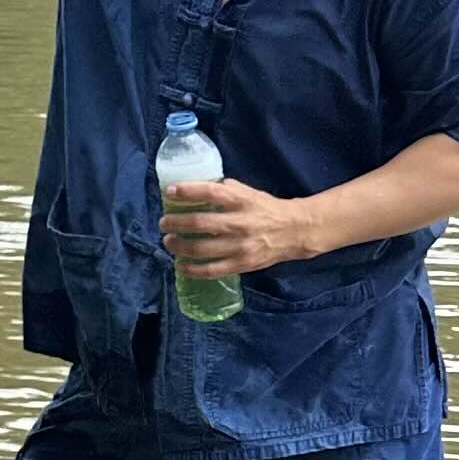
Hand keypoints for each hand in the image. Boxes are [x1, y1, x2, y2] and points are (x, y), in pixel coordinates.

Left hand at [161, 179, 312, 277]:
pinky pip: (211, 270)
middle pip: (200, 223)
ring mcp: (240, 246)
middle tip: (164, 223)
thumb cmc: (265, 208)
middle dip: (175, 223)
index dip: (187, 191)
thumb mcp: (248, 192)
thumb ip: (224, 190)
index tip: (170, 192)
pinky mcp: (241, 264)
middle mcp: (240, 223)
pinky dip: (191, 269)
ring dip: (179, 246)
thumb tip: (194, 189)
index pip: (210, 193)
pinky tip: (180, 265)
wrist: (294, 231)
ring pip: (201, 249)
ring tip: (169, 242)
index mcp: (241, 201)